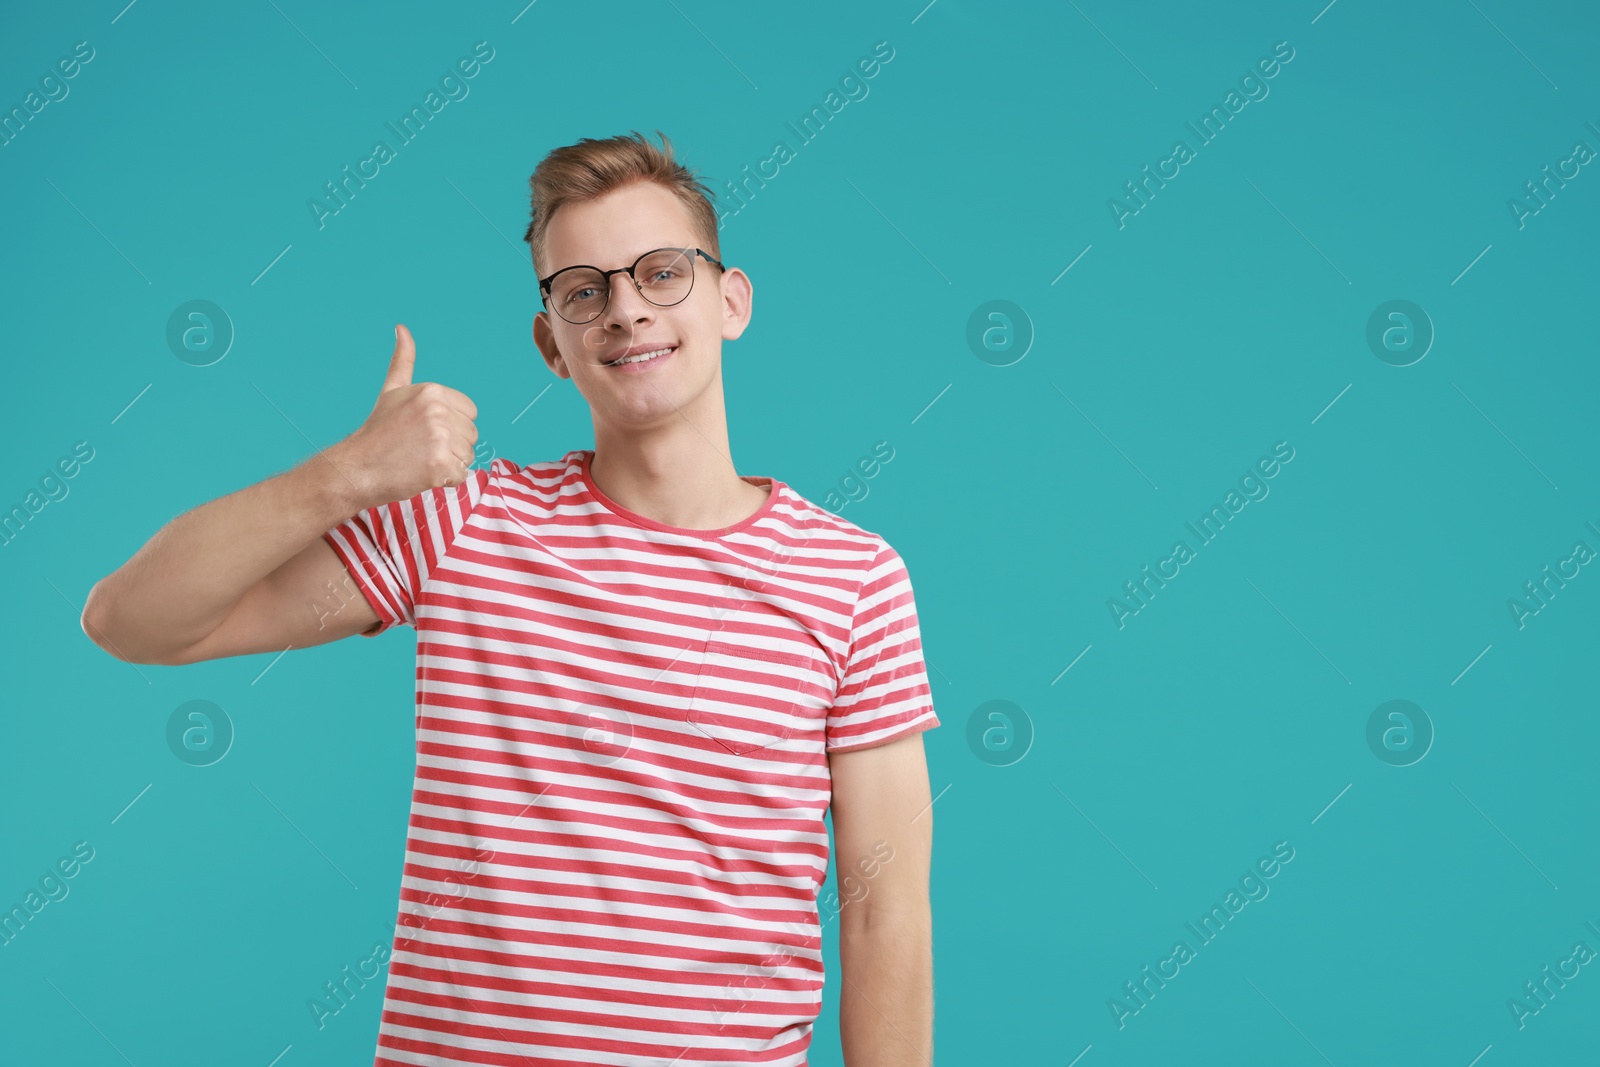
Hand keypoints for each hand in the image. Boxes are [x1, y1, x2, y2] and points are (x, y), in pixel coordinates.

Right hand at [329, 324, 479, 510]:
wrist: (356, 468)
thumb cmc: (377, 431)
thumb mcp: (392, 390)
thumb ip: (403, 361)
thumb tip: (402, 328)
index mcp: (432, 391)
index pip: (471, 412)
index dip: (452, 425)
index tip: (425, 430)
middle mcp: (438, 411)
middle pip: (471, 434)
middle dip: (452, 445)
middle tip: (420, 447)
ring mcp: (439, 438)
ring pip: (468, 455)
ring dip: (449, 462)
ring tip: (420, 459)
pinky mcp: (439, 465)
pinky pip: (461, 474)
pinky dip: (445, 479)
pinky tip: (422, 473)